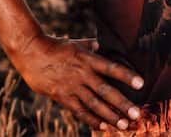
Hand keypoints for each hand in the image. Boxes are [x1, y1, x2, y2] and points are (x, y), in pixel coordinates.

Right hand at [11, 35, 144, 130]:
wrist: (30, 53)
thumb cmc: (54, 46)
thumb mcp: (75, 43)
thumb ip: (90, 46)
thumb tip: (102, 45)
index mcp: (87, 58)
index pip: (110, 67)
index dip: (126, 75)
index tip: (140, 83)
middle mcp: (81, 73)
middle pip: (105, 90)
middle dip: (122, 103)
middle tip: (136, 114)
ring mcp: (71, 86)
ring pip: (94, 104)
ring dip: (110, 115)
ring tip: (123, 125)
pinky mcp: (62, 96)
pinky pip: (79, 111)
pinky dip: (91, 120)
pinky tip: (102, 126)